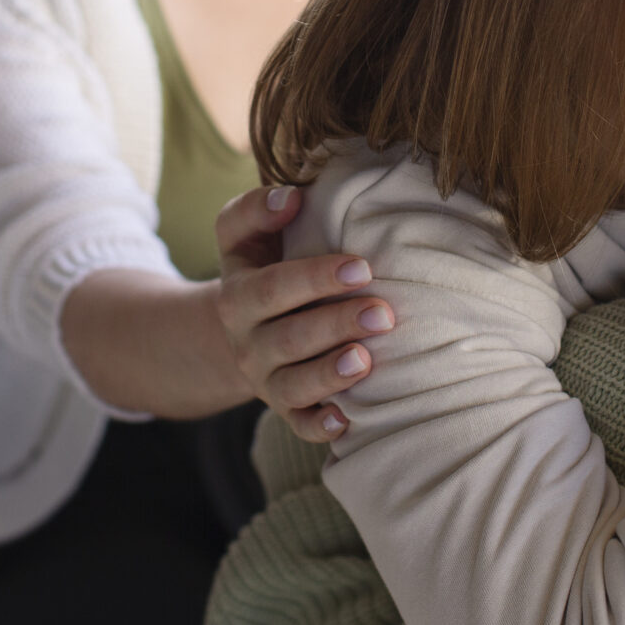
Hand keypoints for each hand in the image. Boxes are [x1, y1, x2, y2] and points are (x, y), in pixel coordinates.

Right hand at [214, 184, 393, 443]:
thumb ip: (256, 209)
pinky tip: (348, 420)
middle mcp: (248, 342)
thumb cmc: (261, 266)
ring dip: (331, 375)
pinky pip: (300, 425)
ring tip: (367, 361)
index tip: (362, 266)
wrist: (242, 327)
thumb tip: (291, 196)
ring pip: (293, 386)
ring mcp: (266, 379)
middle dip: (336, 325)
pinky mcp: (286, 407)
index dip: (314, 278)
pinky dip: (321, 427)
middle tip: (384, 313)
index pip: (273, 288)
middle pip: (288, 338)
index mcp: (239, 296)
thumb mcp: (243, 236)